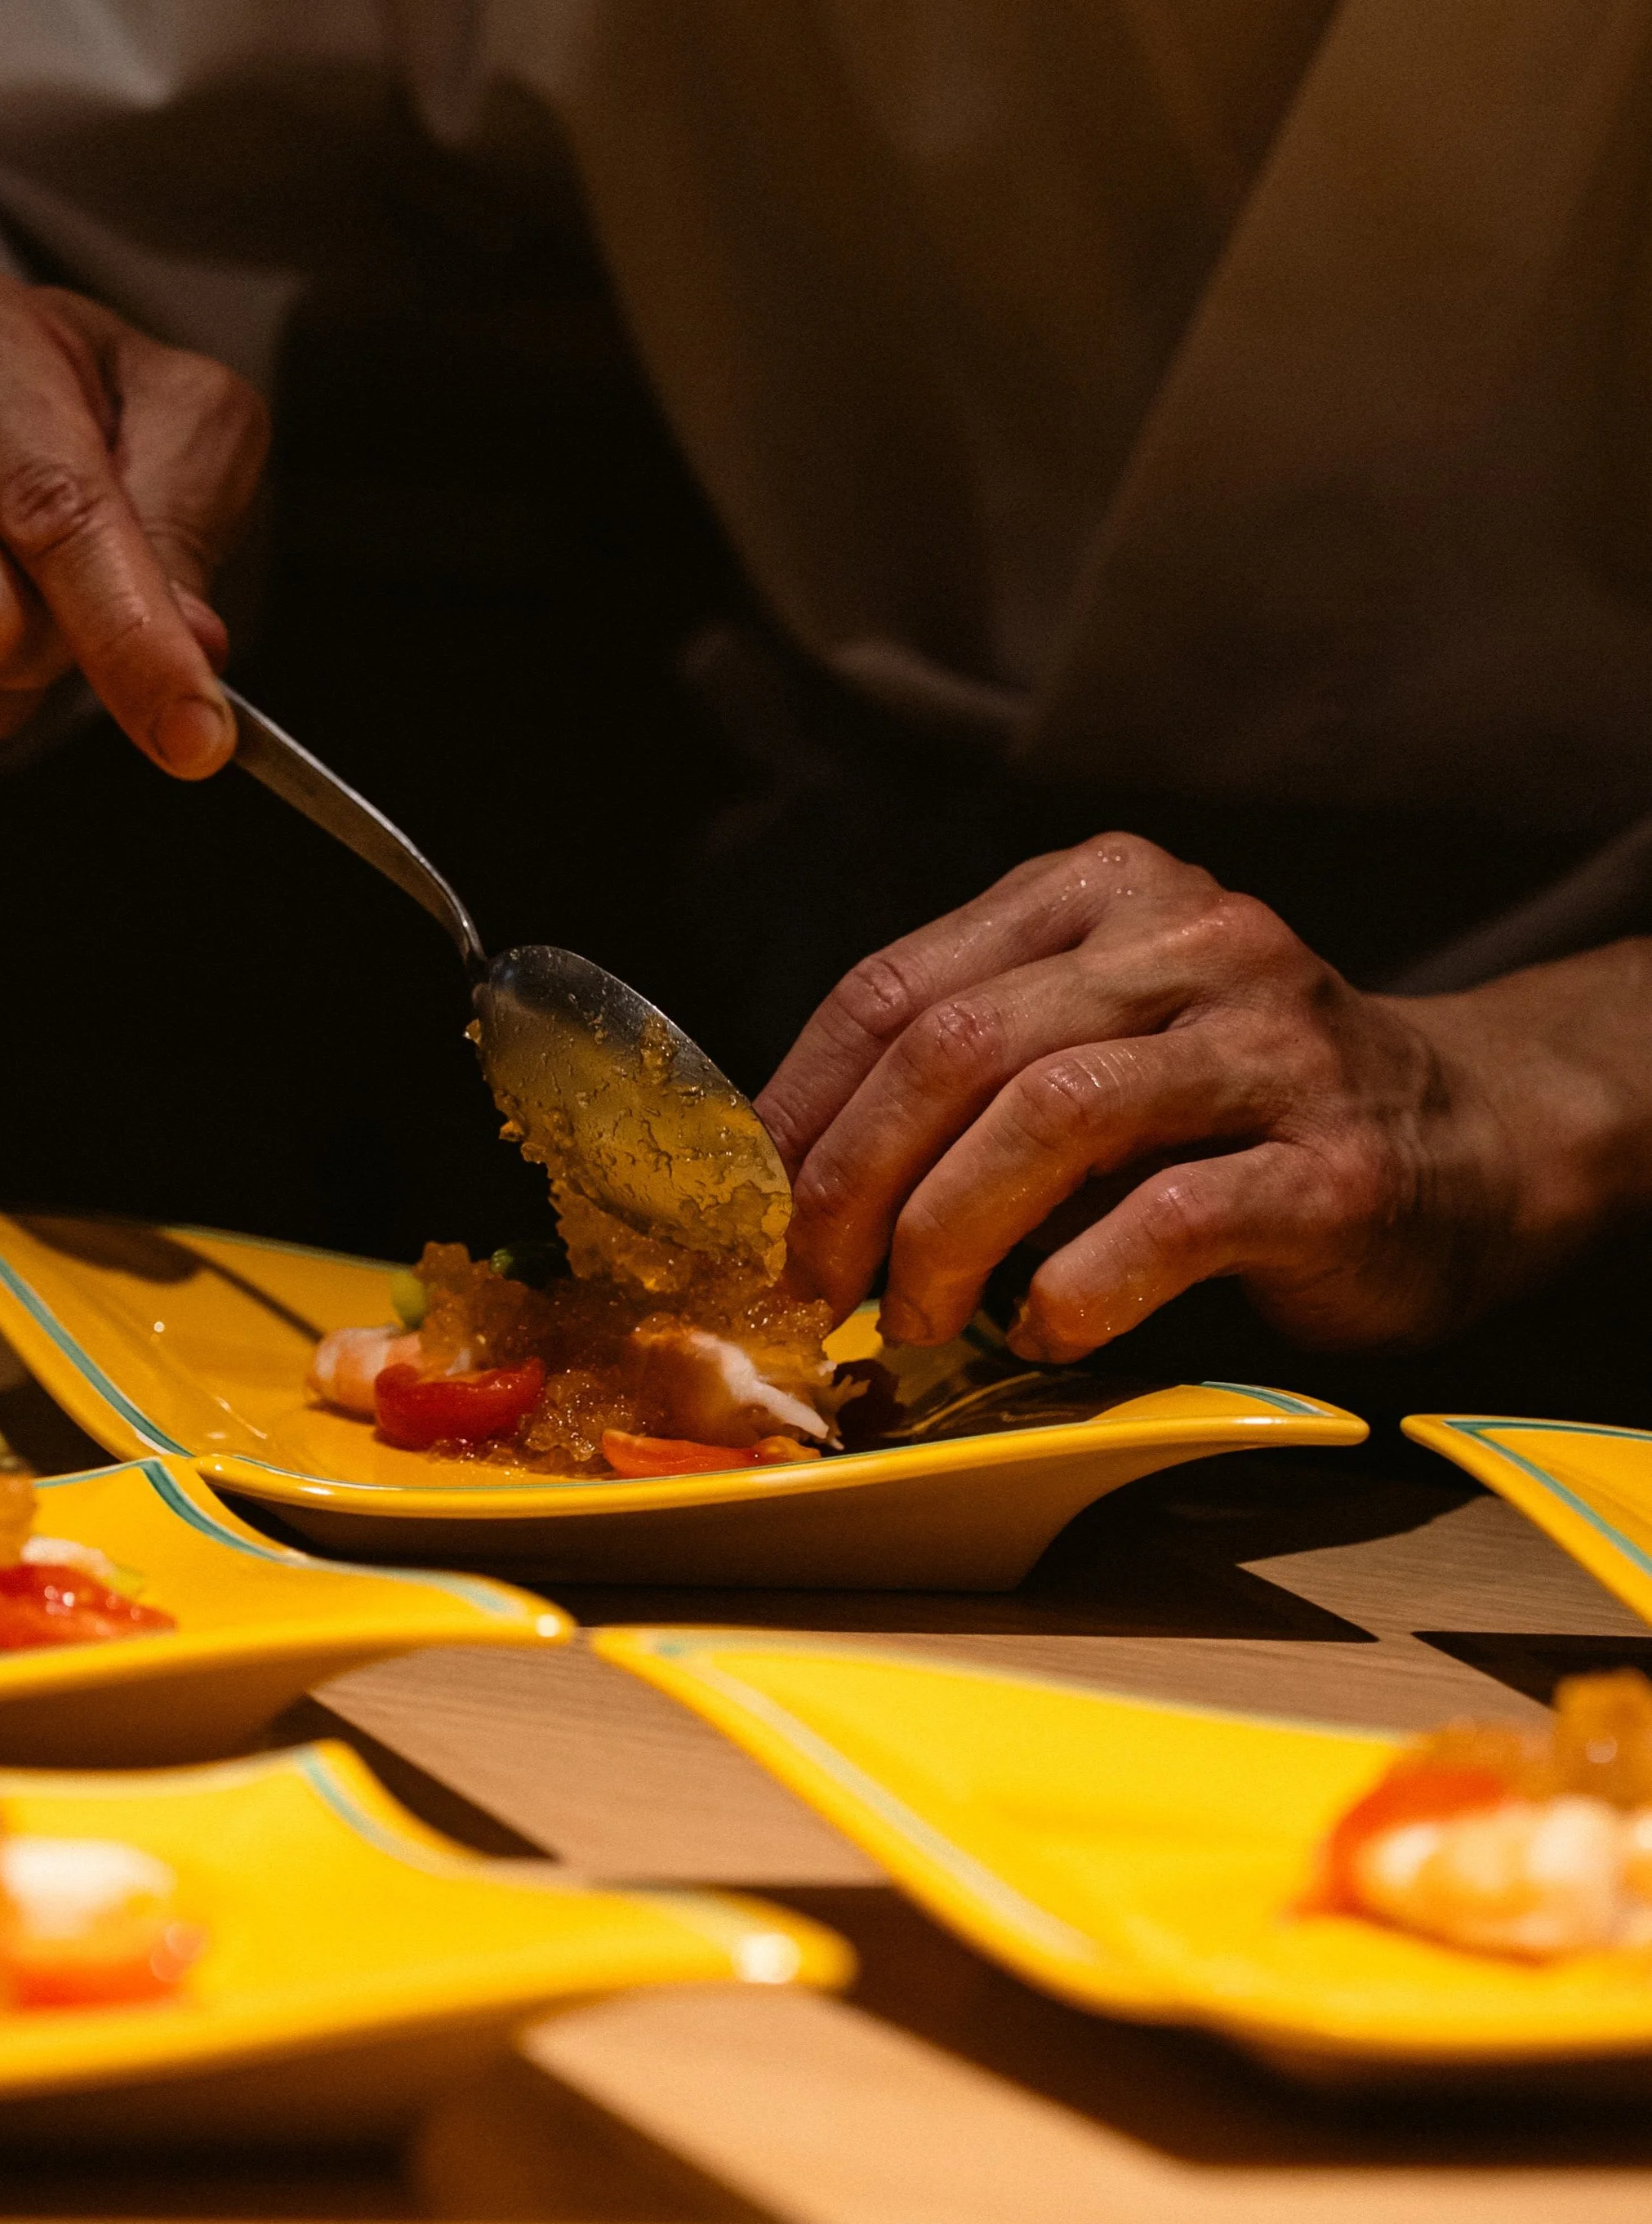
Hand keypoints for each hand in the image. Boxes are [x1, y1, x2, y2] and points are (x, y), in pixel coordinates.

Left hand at [759, 833, 1648, 1357]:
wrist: (1472, 1143)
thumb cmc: (1236, 1111)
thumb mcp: (1099, 1042)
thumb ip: (973, 1074)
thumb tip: (791, 1182)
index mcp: (1102, 891)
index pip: (899, 984)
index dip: (800, 1104)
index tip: (750, 1205)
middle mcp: (1189, 939)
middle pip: (958, 1046)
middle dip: (851, 1178)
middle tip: (812, 1281)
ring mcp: (1271, 1044)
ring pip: (1051, 1114)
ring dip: (945, 1235)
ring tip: (911, 1318)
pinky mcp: (1332, 1165)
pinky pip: (1165, 1219)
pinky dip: (1073, 1289)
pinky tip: (1044, 1332)